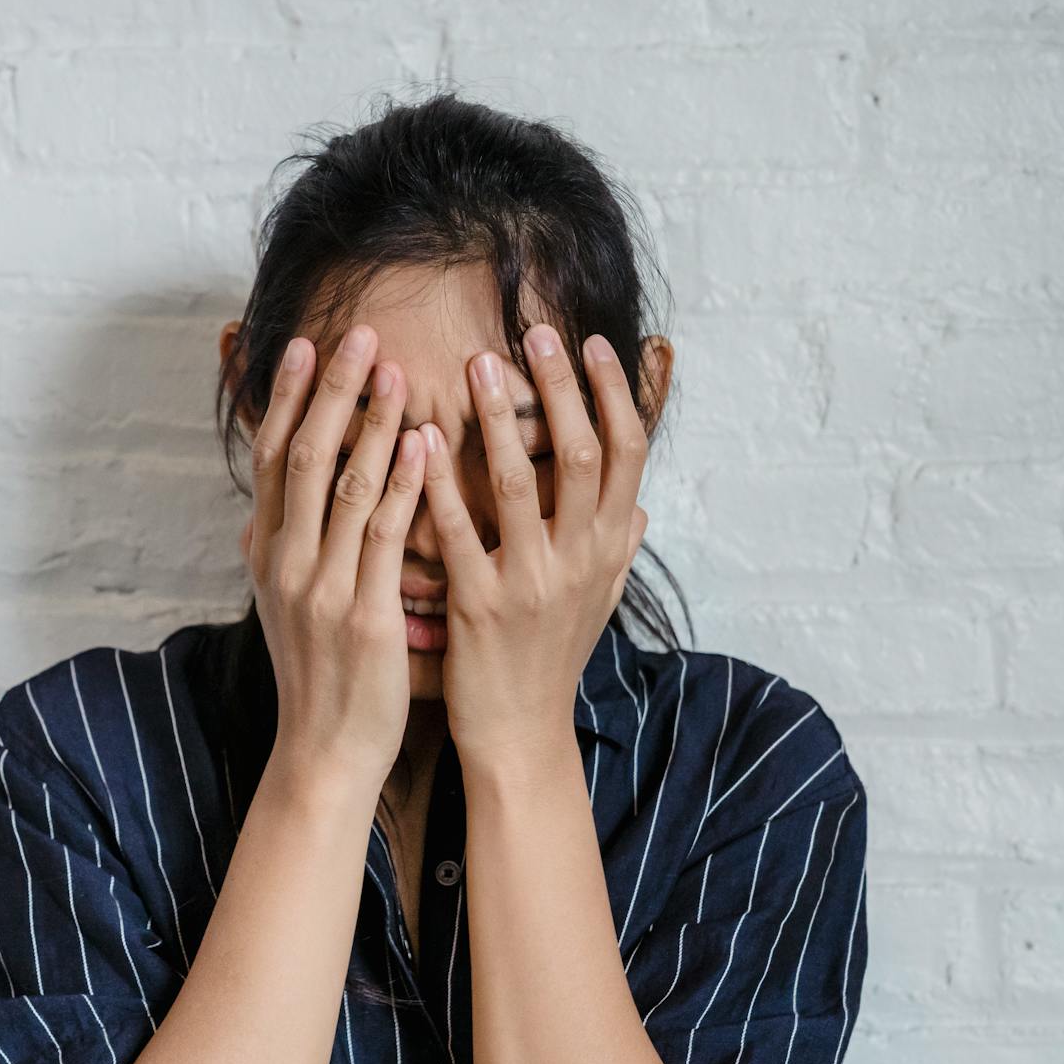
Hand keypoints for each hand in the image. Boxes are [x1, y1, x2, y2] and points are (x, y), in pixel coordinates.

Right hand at [242, 324, 429, 795]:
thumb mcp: (285, 604)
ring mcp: (321, 588)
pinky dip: (401, 485)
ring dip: (369, 421)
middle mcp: (285, 562)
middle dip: (328, 390)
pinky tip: (421, 444)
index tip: (303, 344)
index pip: (272, 458)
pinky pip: (383, 537)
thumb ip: (283, 550)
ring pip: (343, 486)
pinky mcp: (363, 616)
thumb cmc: (318, 675)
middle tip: (355, 332)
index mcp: (267, 554)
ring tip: (393, 369)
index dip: (285, 398)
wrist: (324, 752)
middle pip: (303, 456)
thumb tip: (266, 507)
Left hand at [419, 324, 649, 759]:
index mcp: (607, 549)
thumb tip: (642, 500)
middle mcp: (580, 560)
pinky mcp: (478, 606)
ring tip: (475, 363)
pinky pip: (459, 533)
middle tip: (536, 331)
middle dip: (562, 386)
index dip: (615, 394)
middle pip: (585, 454)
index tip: (593, 343)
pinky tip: (421, 438)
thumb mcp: (599, 600)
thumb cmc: (551, 658)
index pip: (628, 454)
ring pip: (522, 483)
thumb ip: (618, 546)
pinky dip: (441, 481)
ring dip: (501, 417)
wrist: (519, 733)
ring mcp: (531, 583)